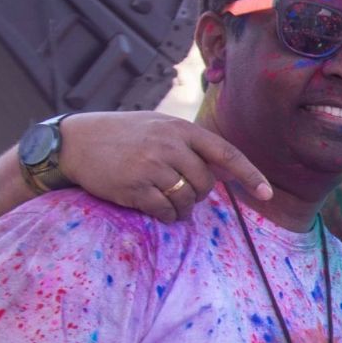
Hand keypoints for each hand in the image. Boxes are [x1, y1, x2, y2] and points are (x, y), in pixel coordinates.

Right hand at [56, 112, 271, 223]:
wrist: (74, 141)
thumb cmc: (122, 135)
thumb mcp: (158, 127)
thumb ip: (190, 144)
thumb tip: (226, 170)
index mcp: (179, 129)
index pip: (225, 153)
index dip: (249, 175)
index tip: (267, 194)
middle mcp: (168, 146)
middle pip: (205, 183)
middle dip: (197, 193)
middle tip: (178, 190)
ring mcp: (151, 166)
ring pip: (187, 199)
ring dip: (181, 207)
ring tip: (165, 199)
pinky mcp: (134, 187)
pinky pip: (165, 211)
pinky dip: (165, 215)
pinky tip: (154, 208)